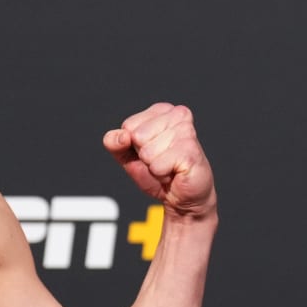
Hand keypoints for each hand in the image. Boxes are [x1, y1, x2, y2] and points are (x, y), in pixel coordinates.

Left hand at [102, 103, 215, 219]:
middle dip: (144, 155)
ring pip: (147, 152)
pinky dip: (162, 175)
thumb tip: (120, 137)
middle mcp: (177, 115)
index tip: (151, 150)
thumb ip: (115, 143)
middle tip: (161, 160)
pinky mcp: (191, 152)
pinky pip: (158, 166)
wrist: (183, 196)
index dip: (134, 145)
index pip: (129, 125)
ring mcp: (186, 132)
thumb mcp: (129, 156)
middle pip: (137, 136)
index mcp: (162, 110)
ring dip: (154, 166)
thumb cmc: (161, 172)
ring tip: (169, 166)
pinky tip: (175, 172)